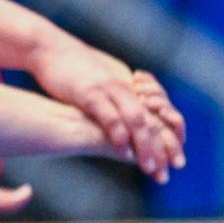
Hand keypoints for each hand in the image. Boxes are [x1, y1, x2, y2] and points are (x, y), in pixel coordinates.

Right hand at [30, 35, 184, 180]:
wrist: (49, 48)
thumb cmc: (74, 68)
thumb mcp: (104, 81)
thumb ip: (119, 98)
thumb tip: (125, 122)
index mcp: (131, 89)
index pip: (159, 118)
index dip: (169, 142)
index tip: (175, 165)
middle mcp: (126, 89)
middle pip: (152, 122)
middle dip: (162, 150)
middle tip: (164, 174)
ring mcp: (109, 89)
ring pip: (136, 119)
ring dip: (145, 145)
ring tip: (148, 167)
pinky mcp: (89, 91)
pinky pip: (108, 112)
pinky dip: (117, 130)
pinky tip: (122, 147)